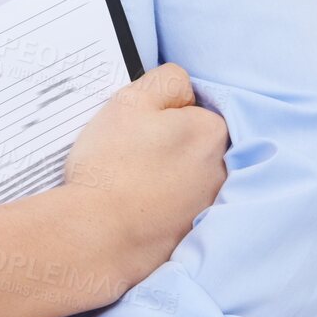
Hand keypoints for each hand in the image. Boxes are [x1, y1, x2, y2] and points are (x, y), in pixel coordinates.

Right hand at [64, 61, 228, 288]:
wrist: (95, 233)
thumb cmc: (111, 163)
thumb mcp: (132, 99)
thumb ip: (166, 80)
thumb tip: (183, 89)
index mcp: (211, 132)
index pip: (192, 108)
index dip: (161, 113)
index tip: (136, 128)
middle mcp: (221, 170)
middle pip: (192, 143)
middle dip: (168, 144)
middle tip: (129, 153)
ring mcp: (207, 206)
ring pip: (185, 176)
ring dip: (165, 175)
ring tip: (128, 181)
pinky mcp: (191, 235)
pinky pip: (175, 209)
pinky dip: (159, 206)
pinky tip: (133, 206)